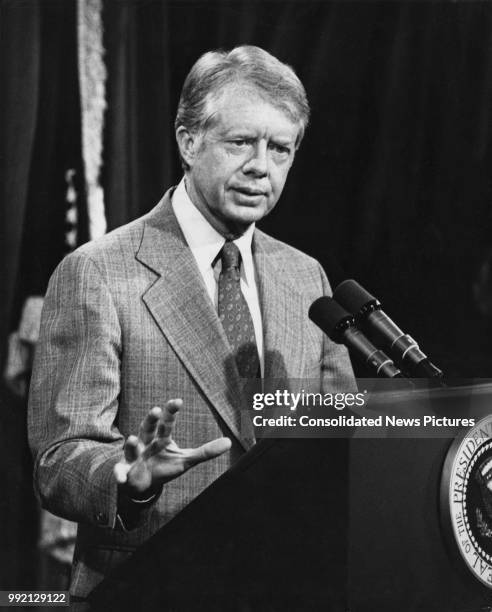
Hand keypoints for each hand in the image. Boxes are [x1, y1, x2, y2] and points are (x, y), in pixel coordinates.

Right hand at [114, 399, 230, 498]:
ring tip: (131, 439)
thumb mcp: (186, 460)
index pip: (167, 422)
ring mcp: (135, 456)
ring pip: (131, 447)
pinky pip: (120, 471)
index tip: (177, 401)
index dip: (171, 411)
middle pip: (148, 428)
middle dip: (151, 419)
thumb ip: (206, 452)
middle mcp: (146, 442)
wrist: (144, 484)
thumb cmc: (165, 466)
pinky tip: (119, 476)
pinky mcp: (125, 471)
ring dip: (130, 443)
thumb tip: (229, 442)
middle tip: (157, 410)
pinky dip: (118, 473)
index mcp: (162, 437)